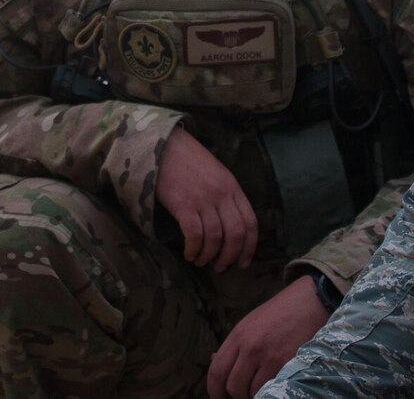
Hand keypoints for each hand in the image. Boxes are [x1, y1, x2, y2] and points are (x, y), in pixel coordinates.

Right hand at [155, 128, 257, 272]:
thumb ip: (226, 196)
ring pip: (215, 238)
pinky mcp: (183, 204)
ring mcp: (203, 199)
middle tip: (221, 267)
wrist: (162, 145)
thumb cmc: (187, 160)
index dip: (249, 247)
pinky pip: (194, 235)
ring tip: (201, 261)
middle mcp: (222, 194)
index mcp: (232, 187)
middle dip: (230, 256)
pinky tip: (189, 253)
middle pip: (236, 234)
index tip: (243, 262)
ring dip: (209, 256)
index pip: (250, 223)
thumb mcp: (216, 173)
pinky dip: (194, 249)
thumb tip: (229, 226)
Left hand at [207, 275, 330, 398]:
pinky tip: (273, 386)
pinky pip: (271, 389)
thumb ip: (234, 346)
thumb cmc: (279, 315)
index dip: (214, 389)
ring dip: (253, 395)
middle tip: (241, 396)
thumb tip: (213, 361)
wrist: (309, 302)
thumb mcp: (250, 324)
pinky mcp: (287, 364)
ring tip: (259, 390)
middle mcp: (250, 346)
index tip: (219, 396)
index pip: (216, 371)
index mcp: (238, 335)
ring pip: (251, 392)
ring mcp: (269, 356)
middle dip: (235, 396)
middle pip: (232, 386)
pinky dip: (269, 392)